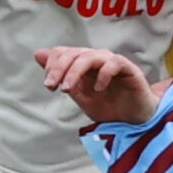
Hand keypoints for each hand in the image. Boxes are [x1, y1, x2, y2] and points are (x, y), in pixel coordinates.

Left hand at [36, 46, 157, 124]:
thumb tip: (38, 54)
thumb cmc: (108, 107)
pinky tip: (98, 89)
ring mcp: (112, 62)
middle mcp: (97, 59)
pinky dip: (103, 74)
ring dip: (75, 71)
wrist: (134, 121)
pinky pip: (114, 63)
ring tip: (68, 88)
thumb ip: (61, 76)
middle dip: (59, 68)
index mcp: (83, 64)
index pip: (63, 52)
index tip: (49, 84)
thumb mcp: (79, 95)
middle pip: (74, 53)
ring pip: (90, 56)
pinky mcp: (128, 69)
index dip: (52, 64)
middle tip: (51, 86)